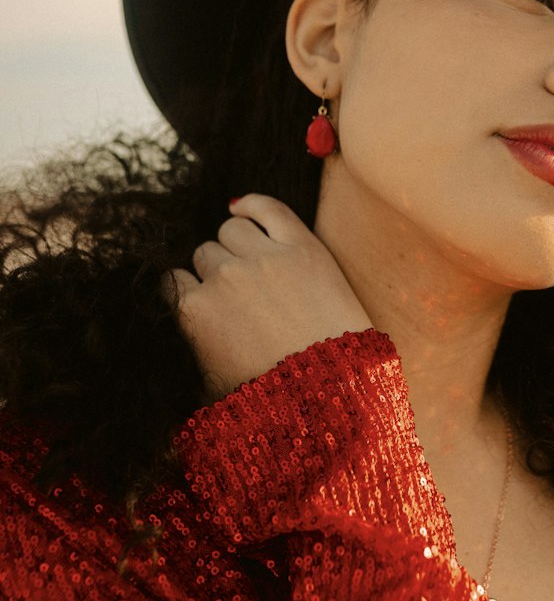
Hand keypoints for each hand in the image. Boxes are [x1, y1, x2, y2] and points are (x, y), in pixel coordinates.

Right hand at [165, 194, 372, 402]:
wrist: (333, 390)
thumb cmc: (272, 395)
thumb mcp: (210, 383)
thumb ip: (188, 348)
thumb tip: (180, 331)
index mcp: (194, 312)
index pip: (173, 280)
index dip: (191, 288)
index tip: (205, 297)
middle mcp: (223, 278)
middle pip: (205, 254)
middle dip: (218, 270)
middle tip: (241, 293)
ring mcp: (263, 258)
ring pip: (232, 229)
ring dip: (238, 243)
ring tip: (254, 263)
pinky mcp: (302, 246)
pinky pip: (268, 207)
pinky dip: (253, 205)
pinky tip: (244, 209)